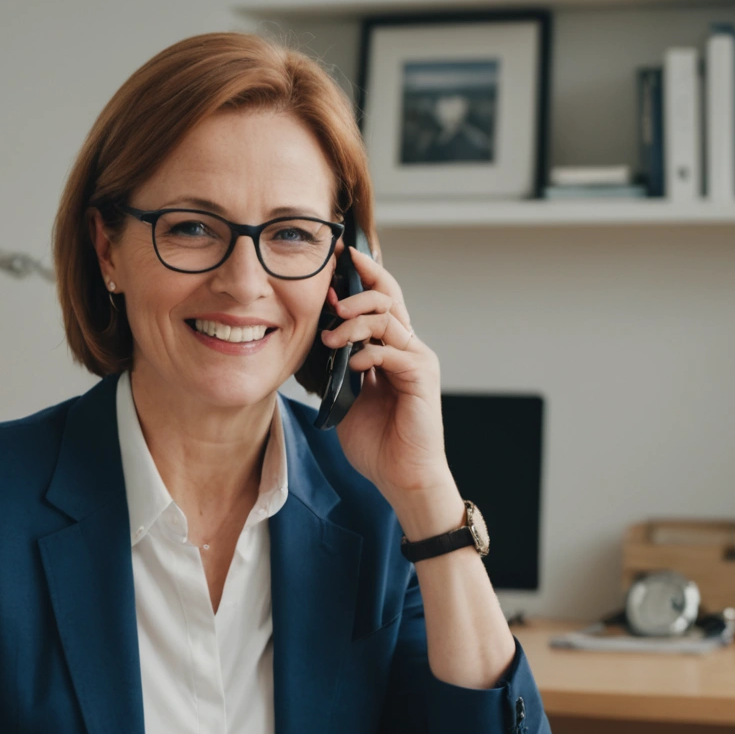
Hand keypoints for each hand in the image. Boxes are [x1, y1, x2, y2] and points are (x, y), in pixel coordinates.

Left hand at [319, 245, 462, 537]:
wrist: (401, 476)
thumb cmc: (377, 441)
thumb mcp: (346, 396)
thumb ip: (337, 367)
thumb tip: (312, 342)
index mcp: (389, 347)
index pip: (378, 299)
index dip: (360, 275)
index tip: (337, 257)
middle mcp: (407, 346)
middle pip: (389, 295)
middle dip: (359, 284)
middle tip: (330, 288)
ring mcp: (417, 359)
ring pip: (389, 318)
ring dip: (355, 320)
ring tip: (331, 334)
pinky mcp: (421, 377)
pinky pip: (393, 351)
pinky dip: (368, 353)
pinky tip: (352, 365)